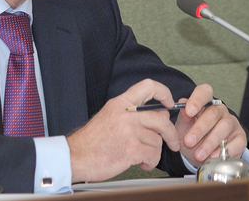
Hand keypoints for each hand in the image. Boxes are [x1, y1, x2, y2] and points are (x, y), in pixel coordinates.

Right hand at [66, 79, 180, 182]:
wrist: (76, 156)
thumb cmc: (92, 140)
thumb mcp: (109, 116)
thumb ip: (130, 113)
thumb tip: (156, 114)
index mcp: (120, 103)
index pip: (148, 86)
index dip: (164, 92)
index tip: (169, 103)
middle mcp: (125, 114)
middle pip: (161, 117)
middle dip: (170, 132)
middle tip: (172, 140)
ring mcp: (129, 131)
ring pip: (158, 139)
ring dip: (154, 151)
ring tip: (145, 156)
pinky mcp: (131, 149)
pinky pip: (153, 154)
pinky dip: (150, 161)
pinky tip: (142, 162)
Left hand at [174, 84, 246, 166]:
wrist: (200, 157)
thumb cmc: (191, 137)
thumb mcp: (182, 128)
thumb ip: (183, 117)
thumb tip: (181, 103)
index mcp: (205, 103)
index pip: (204, 92)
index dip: (197, 99)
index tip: (189, 111)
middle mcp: (220, 110)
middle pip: (213, 113)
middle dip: (199, 129)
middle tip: (188, 141)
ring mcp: (232, 123)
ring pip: (224, 127)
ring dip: (210, 142)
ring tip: (198, 154)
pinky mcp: (240, 137)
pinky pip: (237, 142)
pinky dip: (225, 150)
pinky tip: (213, 157)